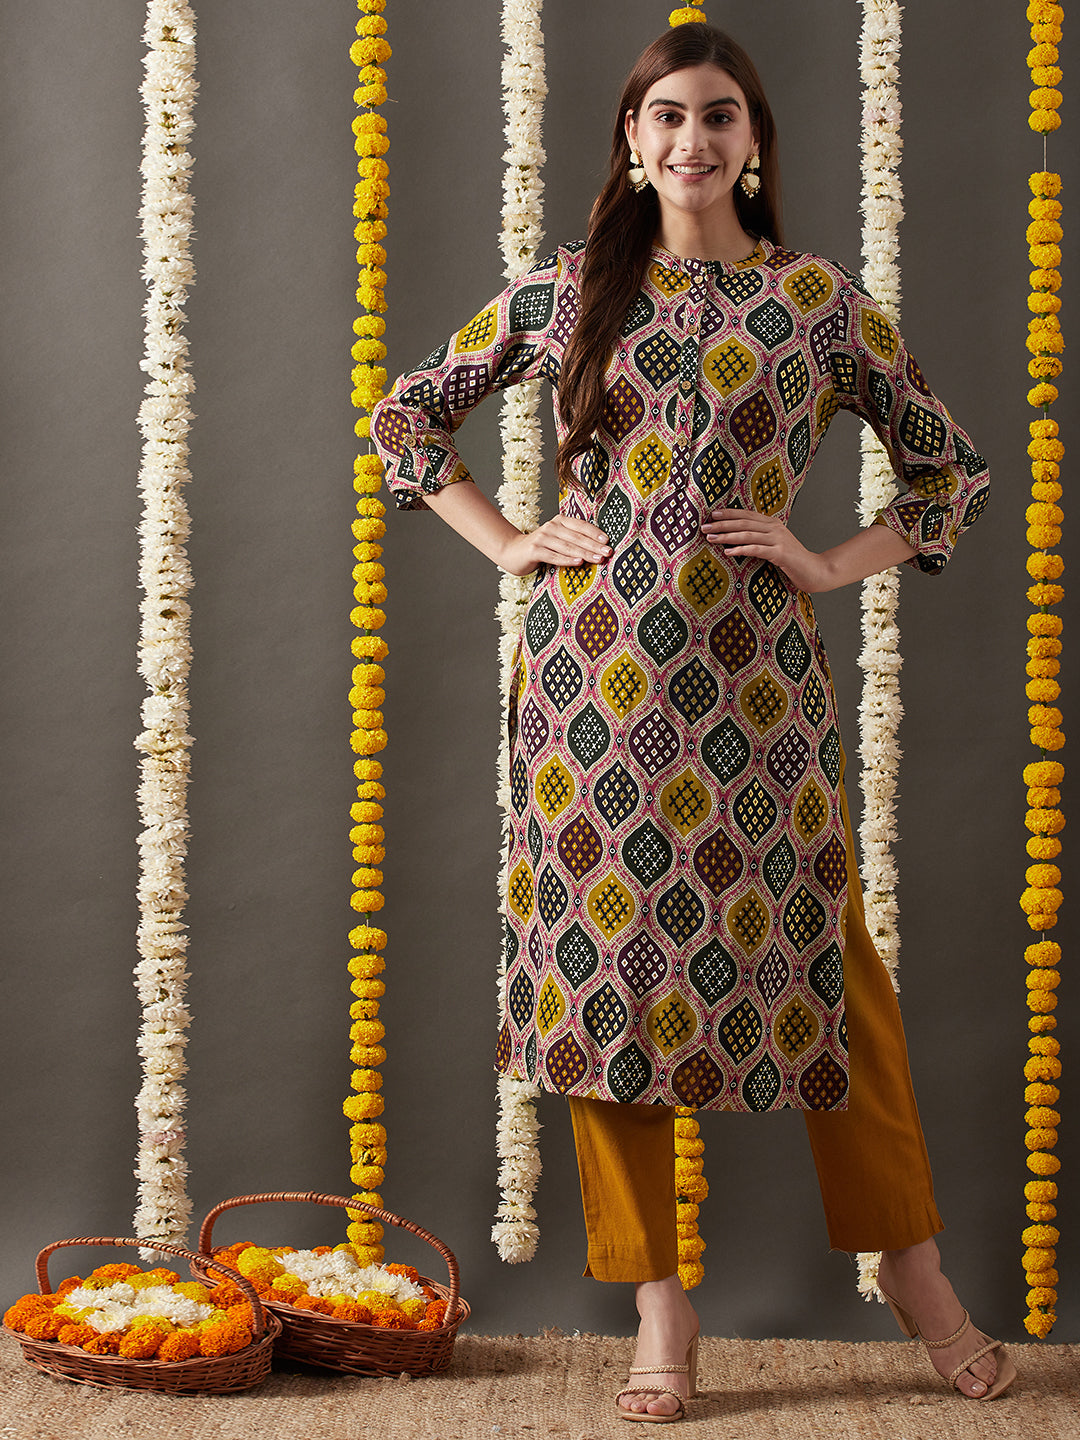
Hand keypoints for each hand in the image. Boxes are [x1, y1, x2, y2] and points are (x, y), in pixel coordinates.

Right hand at [498, 515, 611, 576]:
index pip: (581, 526)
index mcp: (559, 521)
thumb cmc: (540, 548)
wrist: (512, 552)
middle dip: (594, 545)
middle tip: (608, 553)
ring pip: (567, 546)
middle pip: (576, 537)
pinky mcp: (534, 550)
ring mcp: (542, 538)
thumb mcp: (557, 540)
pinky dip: (567, 559)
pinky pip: (554, 556)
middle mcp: (551, 527)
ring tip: (598, 559)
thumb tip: (598, 549)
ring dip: (584, 553)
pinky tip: (578, 562)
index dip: (595, 533)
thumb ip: (573, 540)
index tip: (608, 541)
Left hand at [703, 507, 829, 591]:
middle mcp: (774, 528)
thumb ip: (760, 539)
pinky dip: (741, 549)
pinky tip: (728, 552)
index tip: (712, 514)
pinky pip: (756, 549)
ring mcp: (778, 539)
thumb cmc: (792, 561)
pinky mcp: (780, 553)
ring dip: (726, 535)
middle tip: (704, 526)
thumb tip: (737, 539)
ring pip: (747, 534)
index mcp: (772, 524)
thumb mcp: (775, 545)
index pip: (747, 515)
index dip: (729, 513)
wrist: (815, 570)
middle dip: (722, 524)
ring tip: (711, 538)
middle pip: (743, 523)